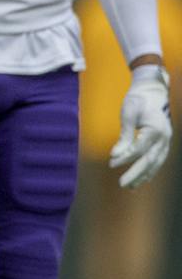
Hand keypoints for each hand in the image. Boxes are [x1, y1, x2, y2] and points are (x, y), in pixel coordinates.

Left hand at [110, 62, 170, 188]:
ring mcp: (166, 141)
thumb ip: (124, 135)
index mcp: (155, 129)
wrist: (153, 92)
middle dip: (136, 173)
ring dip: (144, 175)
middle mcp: (164, 138)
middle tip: (122, 184)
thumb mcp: (128, 113)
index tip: (111, 163)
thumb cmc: (138, 100)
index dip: (125, 158)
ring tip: (130, 186)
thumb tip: (115, 154)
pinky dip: (150, 170)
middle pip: (150, 160)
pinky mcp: (163, 142)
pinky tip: (141, 179)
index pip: (139, 149)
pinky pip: (158, 160)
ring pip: (156, 163)